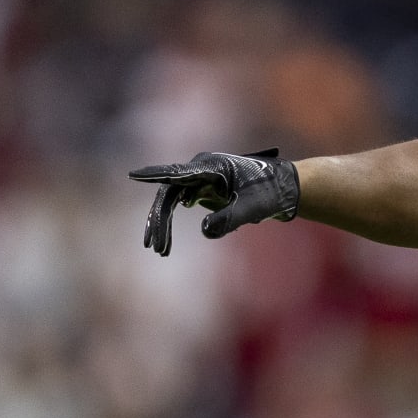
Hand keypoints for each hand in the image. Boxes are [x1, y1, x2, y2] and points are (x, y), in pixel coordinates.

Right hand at [129, 148, 299, 255]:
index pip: (179, 173)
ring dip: (163, 224)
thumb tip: (204, 232)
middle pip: (170, 192)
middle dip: (160, 220)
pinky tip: (165, 243)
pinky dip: (170, 223)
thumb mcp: (254, 207)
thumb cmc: (271, 192)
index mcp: (212, 166)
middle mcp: (201, 169)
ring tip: (160, 250)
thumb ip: (231, 218)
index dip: (156, 175)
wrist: (283, 188)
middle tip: (156, 247)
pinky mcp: (201, 189)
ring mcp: (199, 178)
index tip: (134, 175)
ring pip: (170, 200)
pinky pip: (177, 205)